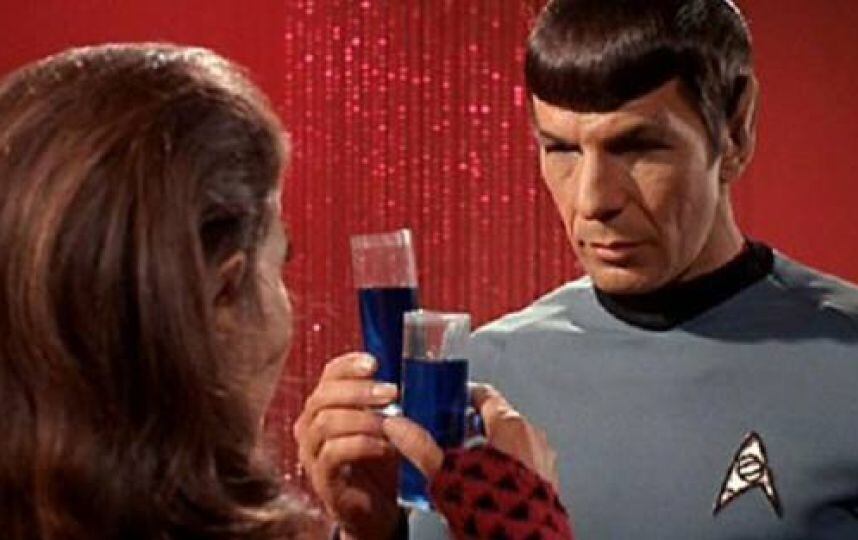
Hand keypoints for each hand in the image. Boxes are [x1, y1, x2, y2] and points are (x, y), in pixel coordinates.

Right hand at [292, 353, 400, 539]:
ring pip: (325, 423)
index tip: (374, 363)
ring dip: (362, 419)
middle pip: (322, 396)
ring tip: (390, 425)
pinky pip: (333, 453)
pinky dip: (362, 444)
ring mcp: (311, 454)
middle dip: (359, 391)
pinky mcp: (321, 479)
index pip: (327, 375)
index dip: (348, 365)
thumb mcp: (381, 423)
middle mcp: (310, 427)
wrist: (375, 508)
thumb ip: (383, 402)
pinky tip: (385, 447)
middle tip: (391, 392)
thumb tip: (400, 377)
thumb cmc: (377, 461)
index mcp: (325, 406)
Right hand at [382, 383, 557, 488]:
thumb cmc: (494, 508)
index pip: (485, 395)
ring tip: (465, 465)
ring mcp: (544, 460)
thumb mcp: (447, 473)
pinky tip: (486, 485)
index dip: (464, 396)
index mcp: (510, 426)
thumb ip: (420, 447)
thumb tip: (398, 427)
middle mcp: (532, 437)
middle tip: (450, 435)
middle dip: (472, 425)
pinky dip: (505, 465)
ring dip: (489, 447)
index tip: (450, 401)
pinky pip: (524, 462)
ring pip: (512, 441)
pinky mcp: (548, 483)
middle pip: (497, 418)